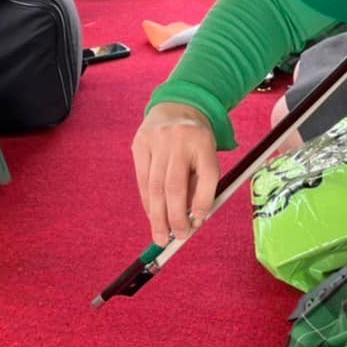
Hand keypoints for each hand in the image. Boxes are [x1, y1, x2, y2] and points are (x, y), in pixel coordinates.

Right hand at [131, 102, 218, 246]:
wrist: (175, 108)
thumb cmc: (195, 143)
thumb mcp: (207, 156)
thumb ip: (202, 184)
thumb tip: (192, 219)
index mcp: (203, 141)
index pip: (207, 175)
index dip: (203, 201)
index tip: (198, 222)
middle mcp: (179, 139)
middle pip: (175, 185)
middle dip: (175, 216)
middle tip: (177, 238)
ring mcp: (156, 140)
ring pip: (155, 186)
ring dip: (158, 216)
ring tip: (161, 236)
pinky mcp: (139, 143)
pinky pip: (142, 179)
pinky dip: (148, 201)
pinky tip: (152, 215)